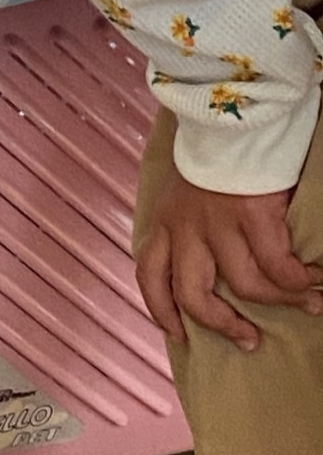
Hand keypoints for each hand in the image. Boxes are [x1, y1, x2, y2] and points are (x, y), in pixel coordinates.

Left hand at [137, 161, 322, 349]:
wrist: (231, 114)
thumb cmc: (214, 153)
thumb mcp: (185, 191)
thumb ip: (190, 226)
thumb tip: (212, 266)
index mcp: (163, 219)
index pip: (149, 274)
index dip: (160, 310)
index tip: (177, 334)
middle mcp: (184, 225)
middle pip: (192, 295)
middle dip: (222, 324)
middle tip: (249, 340)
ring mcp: (218, 222)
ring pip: (245, 285)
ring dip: (280, 301)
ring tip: (309, 303)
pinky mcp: (251, 215)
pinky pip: (279, 266)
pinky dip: (300, 280)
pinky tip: (315, 279)